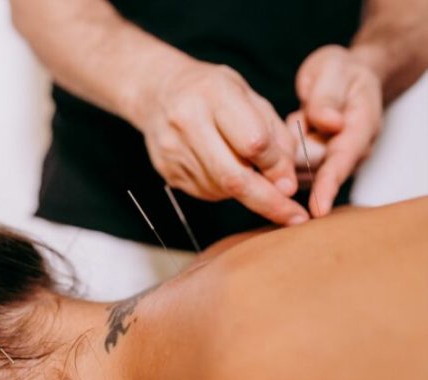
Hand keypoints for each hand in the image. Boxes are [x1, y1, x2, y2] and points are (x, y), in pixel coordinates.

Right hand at [133, 60, 309, 225]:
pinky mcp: (167, 170)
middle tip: (293, 216)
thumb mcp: (250, 96)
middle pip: (234, 176)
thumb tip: (286, 184)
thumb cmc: (213, 92)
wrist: (159, 91)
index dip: (277, 166)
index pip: (254, 142)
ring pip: (222, 188)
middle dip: (269, 201)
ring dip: (247, 192)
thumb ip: (275, 135)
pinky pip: (207, 191)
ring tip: (250, 172)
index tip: (291, 182)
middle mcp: (188, 121)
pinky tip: (224, 168)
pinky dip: (225, 189)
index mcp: (214, 94)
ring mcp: (173, 149)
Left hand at [293, 45, 382, 216]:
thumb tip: (329, 122)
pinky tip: (286, 132)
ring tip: (296, 119)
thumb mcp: (333, 71)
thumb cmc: (338, 72)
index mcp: (361, 126)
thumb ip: (327, 97)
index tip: (318, 208)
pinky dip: (282, 153)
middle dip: (295, 160)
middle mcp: (350, 149)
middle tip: (293, 122)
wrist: (341, 76)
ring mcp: (333, 158)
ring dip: (287, 154)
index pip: (343, 161)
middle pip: (317, 171)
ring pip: (299, 170)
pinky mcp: (315, 162)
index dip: (329, 184)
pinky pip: (290, 165)